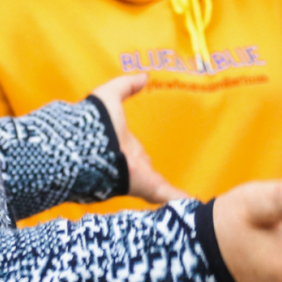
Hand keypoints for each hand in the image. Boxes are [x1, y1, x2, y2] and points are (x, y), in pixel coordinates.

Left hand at [88, 74, 187, 204]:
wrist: (87, 146)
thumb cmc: (95, 123)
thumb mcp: (110, 96)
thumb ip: (126, 85)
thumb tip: (143, 77)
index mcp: (123, 147)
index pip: (136, 153)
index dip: (141, 155)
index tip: (147, 158)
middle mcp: (131, 165)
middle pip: (149, 173)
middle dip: (154, 178)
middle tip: (166, 181)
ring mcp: (140, 178)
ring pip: (160, 189)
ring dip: (173, 194)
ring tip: (190, 197)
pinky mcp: (149, 186)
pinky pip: (169, 195)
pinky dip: (182, 200)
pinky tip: (194, 204)